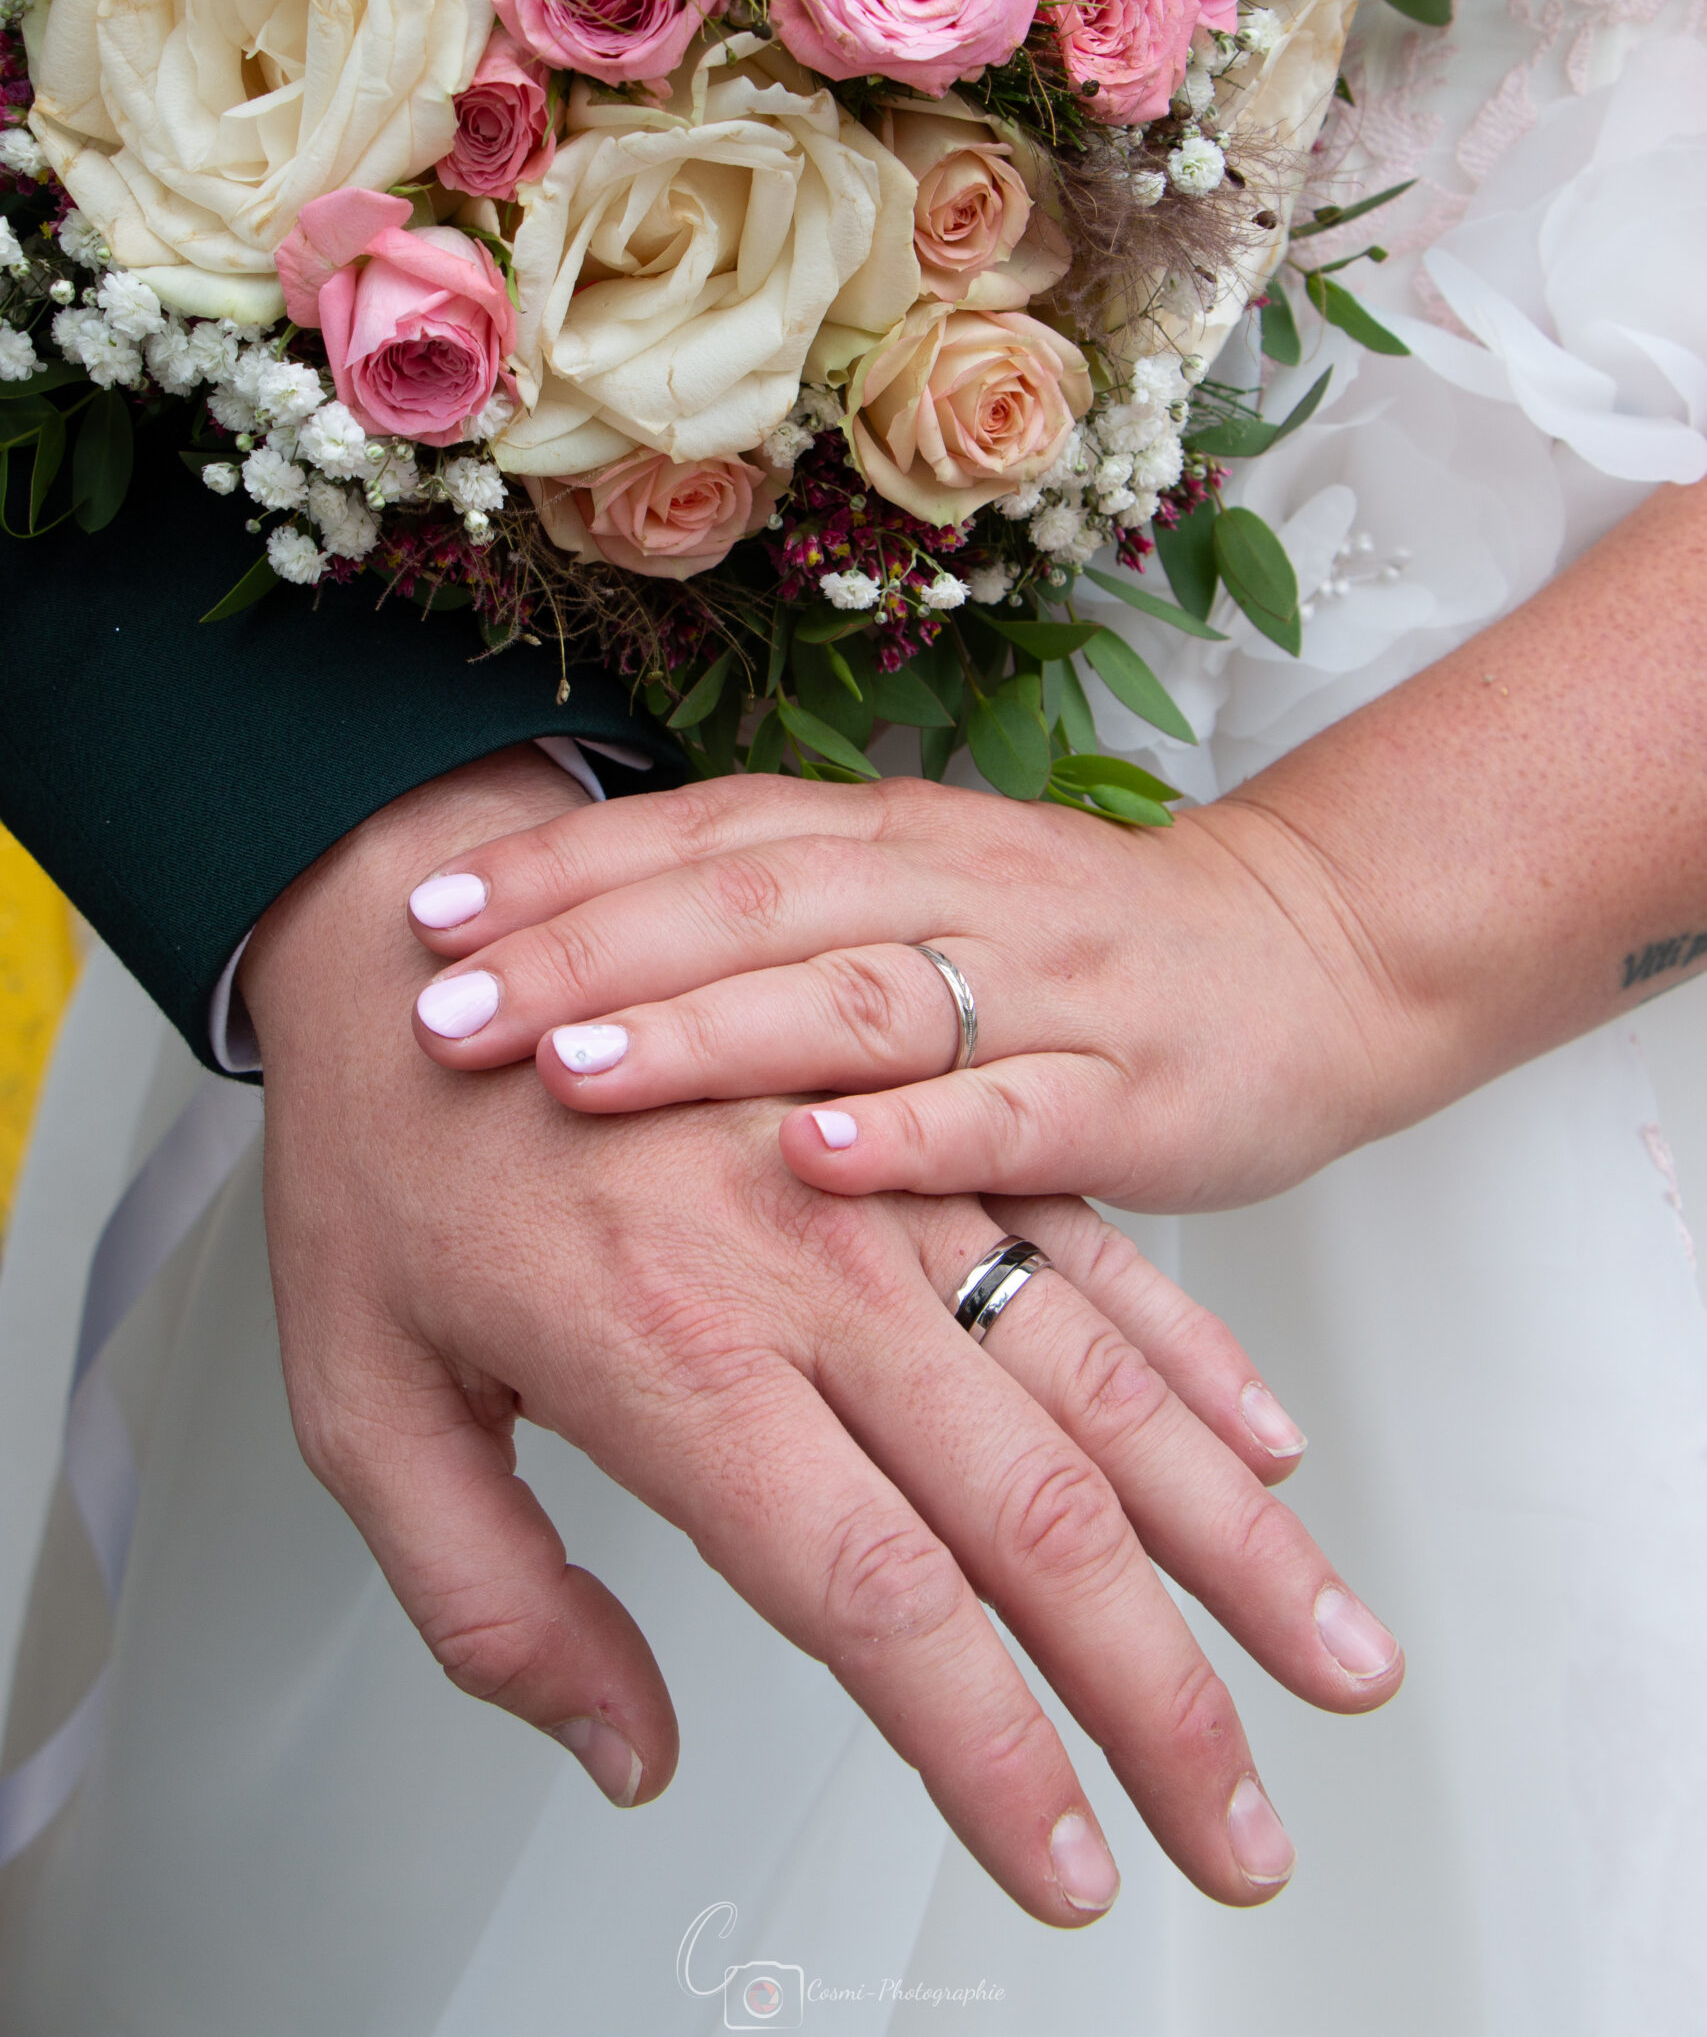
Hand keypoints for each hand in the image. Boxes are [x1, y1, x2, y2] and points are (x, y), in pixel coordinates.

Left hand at [245, 749, 1400, 1923]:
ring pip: (1104, 1386)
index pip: (882, 1607)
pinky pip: (1091, 1248)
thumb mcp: (357, 1403)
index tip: (1071, 1873)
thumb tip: (629, 1749)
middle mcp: (819, 1275)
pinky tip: (1265, 1449)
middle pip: (1037, 1519)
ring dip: (1235, 1543)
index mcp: (683, 1359)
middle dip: (1168, 1701)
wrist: (407, 922)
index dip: (996, 1767)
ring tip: (1336, 1657)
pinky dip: (1192, 1362)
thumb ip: (491, 1600)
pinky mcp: (922, 1120)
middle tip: (1251, 1833)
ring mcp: (892, 1187)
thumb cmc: (381, 1155)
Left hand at [401, 769, 1410, 1209]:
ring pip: (859, 996)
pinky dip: (907, 1140)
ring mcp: (1047, 984)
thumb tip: (572, 943)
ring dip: (710, 1032)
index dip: (560, 865)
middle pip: (752, 902)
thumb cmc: (1085, 946)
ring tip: (575, 1072)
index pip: (701, 829)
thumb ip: (780, 908)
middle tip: (443, 1011)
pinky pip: (1007, 1116)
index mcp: (892, 834)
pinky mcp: (1130, 1093)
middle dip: (586, 953)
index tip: (423, 913)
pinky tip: (809, 1161)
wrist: (1313, 956)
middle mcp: (956, 884)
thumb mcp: (926, 891)